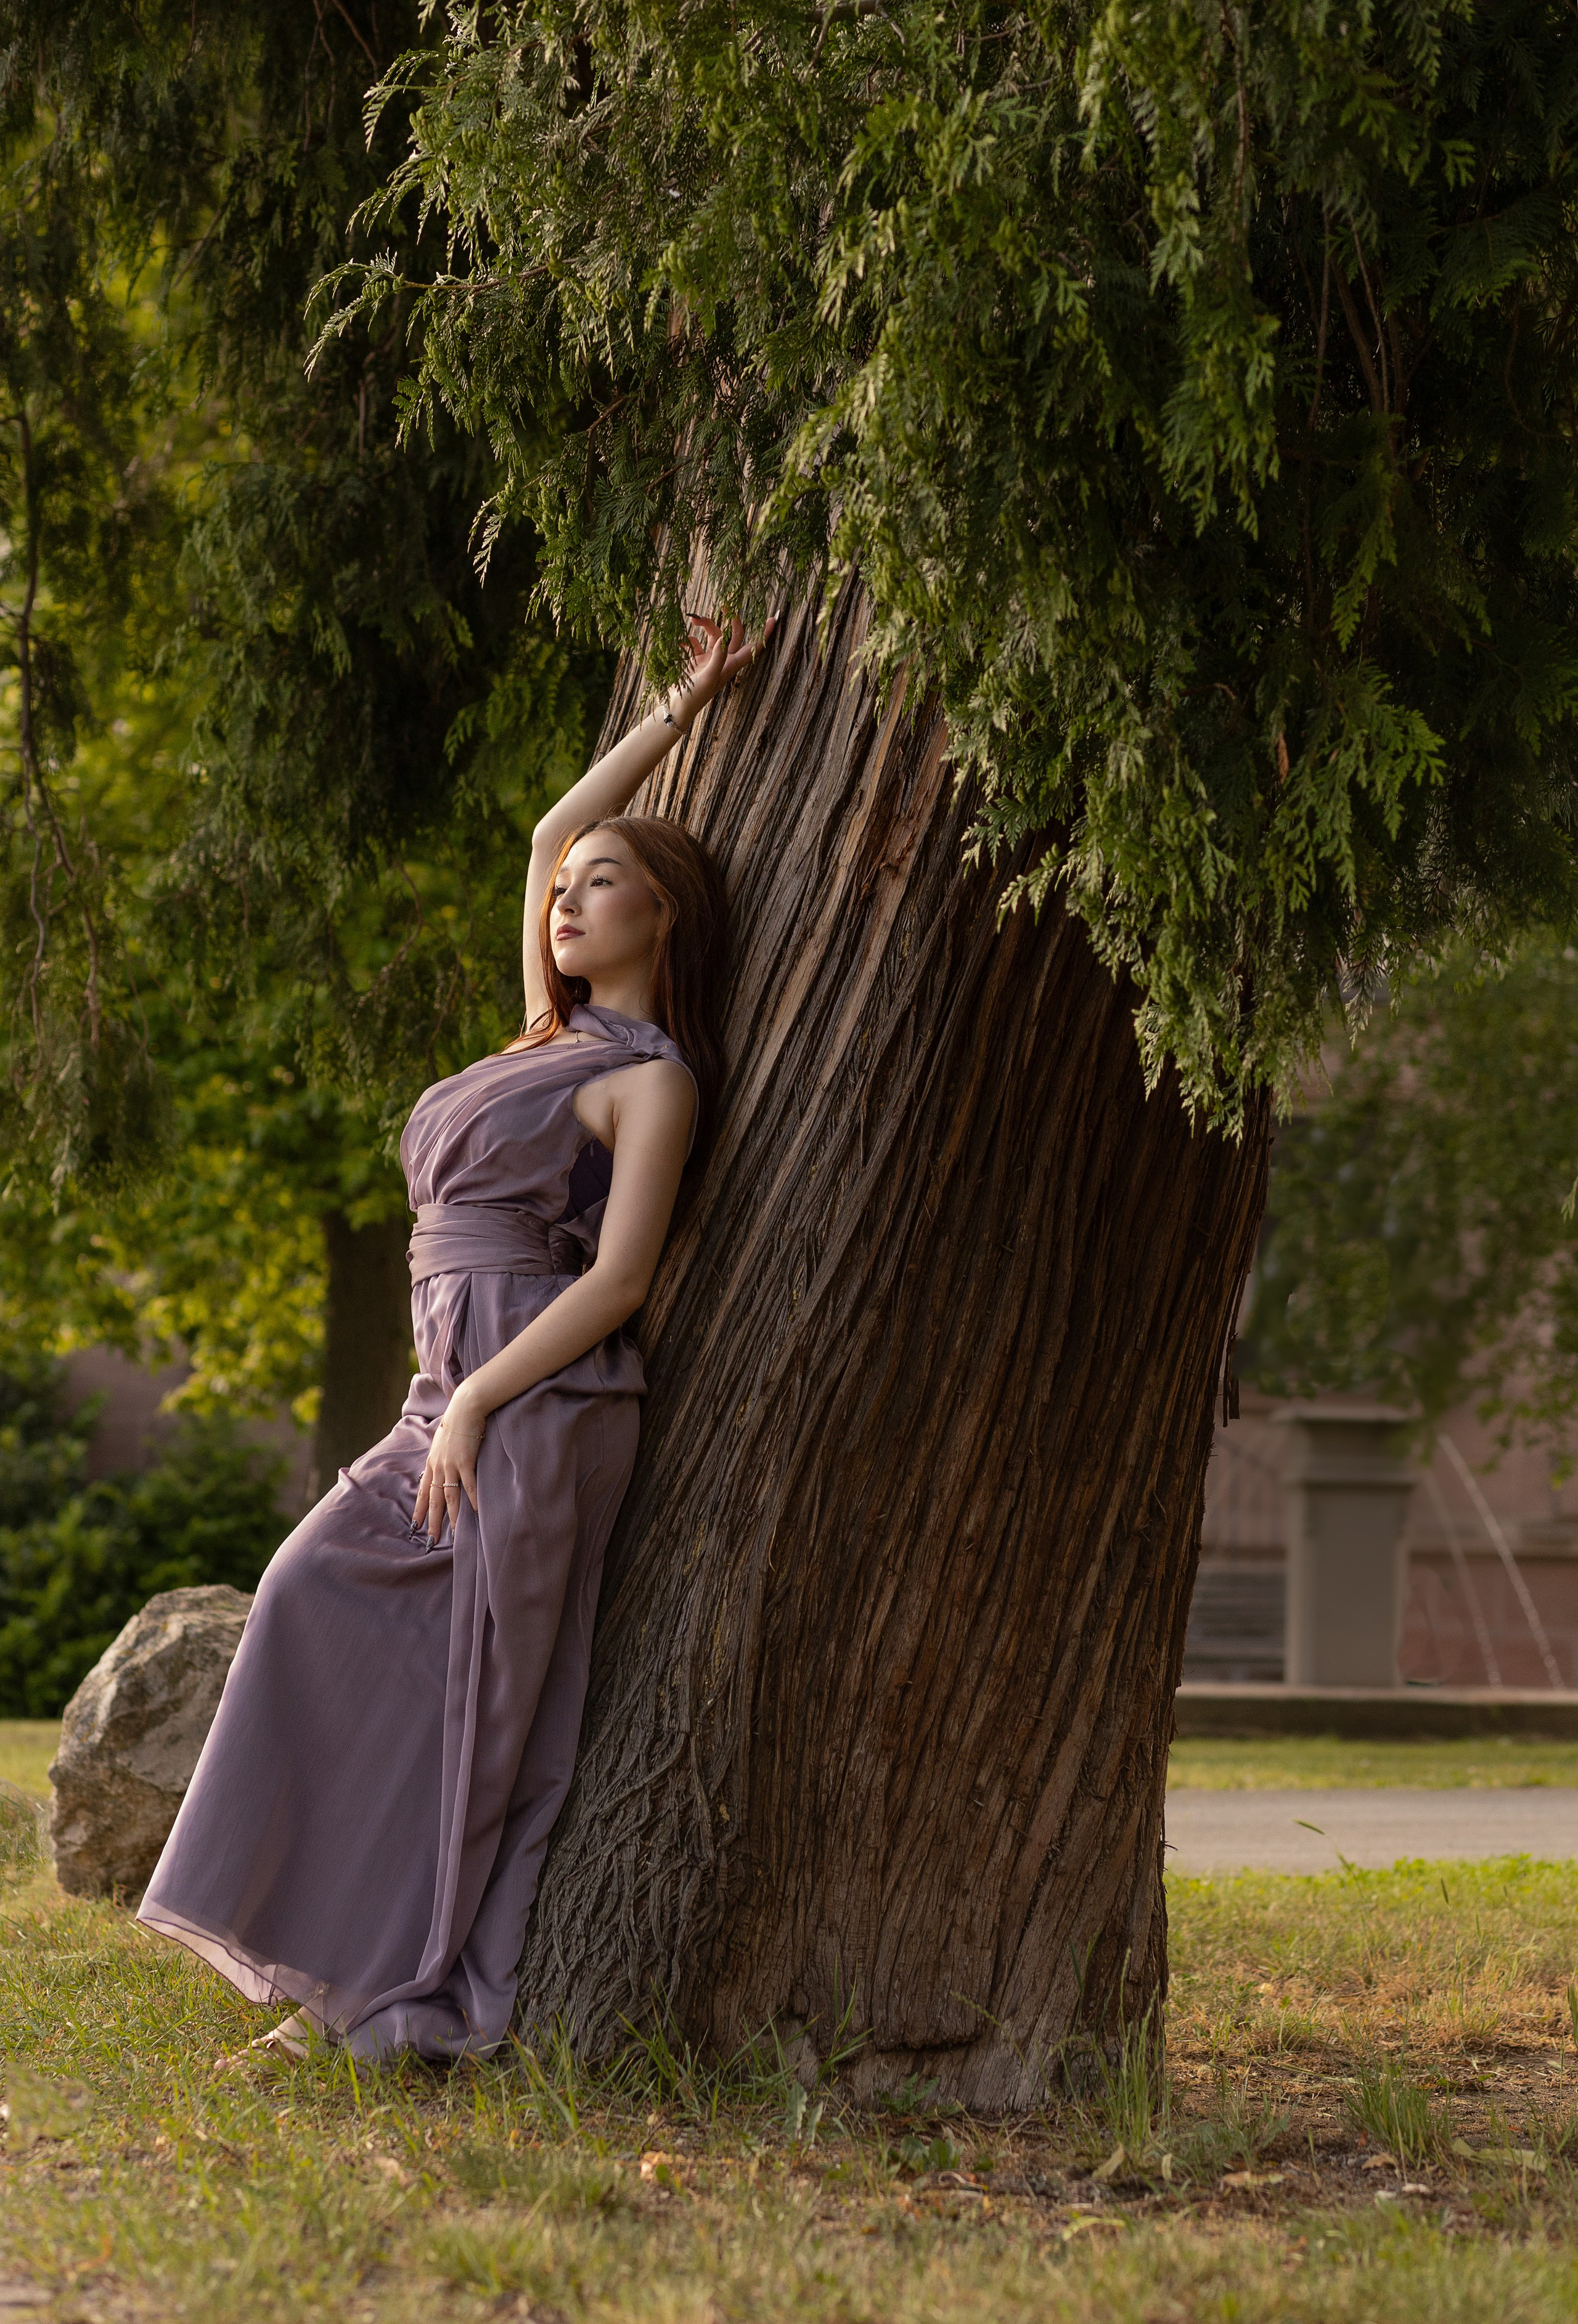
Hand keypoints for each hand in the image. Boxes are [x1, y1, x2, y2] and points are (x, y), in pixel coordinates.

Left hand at [414, 1393, 485, 1543]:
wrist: (464, 1408)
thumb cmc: (455, 1423)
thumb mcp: (441, 1442)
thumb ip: (440, 1458)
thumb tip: (439, 1470)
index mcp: (432, 1463)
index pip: (423, 1492)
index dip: (420, 1510)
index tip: (415, 1526)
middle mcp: (438, 1467)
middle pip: (434, 1500)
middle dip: (432, 1521)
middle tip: (430, 1540)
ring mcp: (451, 1465)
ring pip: (450, 1497)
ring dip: (450, 1516)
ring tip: (451, 1533)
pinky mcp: (466, 1462)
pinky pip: (469, 1485)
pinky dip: (472, 1499)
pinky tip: (475, 1512)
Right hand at [667, 610, 777, 731]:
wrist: (676, 707)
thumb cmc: (695, 697)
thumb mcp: (709, 677)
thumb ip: (718, 657)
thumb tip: (725, 636)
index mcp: (731, 666)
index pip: (752, 648)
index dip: (764, 635)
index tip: (773, 619)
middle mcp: (723, 661)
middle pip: (734, 635)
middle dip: (731, 620)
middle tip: (726, 605)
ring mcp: (709, 659)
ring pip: (714, 635)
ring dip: (705, 625)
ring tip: (693, 619)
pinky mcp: (695, 660)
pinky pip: (695, 643)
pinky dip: (688, 639)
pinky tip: (680, 642)